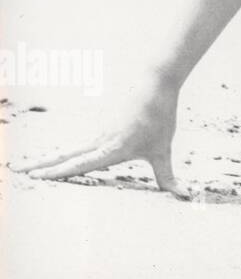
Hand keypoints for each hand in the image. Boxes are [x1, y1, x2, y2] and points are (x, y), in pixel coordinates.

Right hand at [10, 75, 188, 197]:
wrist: (156, 82)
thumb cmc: (160, 117)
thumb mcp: (163, 150)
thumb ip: (167, 176)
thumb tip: (184, 196)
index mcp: (113, 147)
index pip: (82, 162)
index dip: (60, 171)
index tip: (38, 176)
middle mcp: (100, 140)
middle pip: (67, 155)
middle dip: (43, 165)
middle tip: (17, 171)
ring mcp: (98, 132)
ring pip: (70, 148)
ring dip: (48, 158)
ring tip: (25, 166)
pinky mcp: (100, 127)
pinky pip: (78, 143)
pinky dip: (62, 151)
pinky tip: (52, 157)